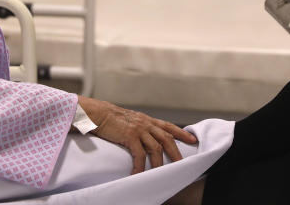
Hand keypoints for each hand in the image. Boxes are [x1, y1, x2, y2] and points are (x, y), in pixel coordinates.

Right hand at [77, 96, 197, 173]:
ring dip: (158, 163)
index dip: (181, 133)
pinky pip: (139, 154)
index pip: (168, 126)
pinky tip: (138, 174)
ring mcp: (138, 129)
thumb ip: (138, 127)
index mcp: (146, 120)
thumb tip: (144, 138)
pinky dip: (140, 166)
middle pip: (166, 138)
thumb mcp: (129, 120)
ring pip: (155, 148)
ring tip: (159, 175)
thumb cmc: (110, 118)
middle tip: (182, 164)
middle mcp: (145, 123)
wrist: (97, 113)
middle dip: (175, 152)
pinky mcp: (129, 136)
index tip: (192, 139)